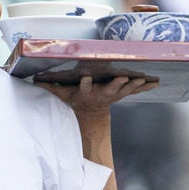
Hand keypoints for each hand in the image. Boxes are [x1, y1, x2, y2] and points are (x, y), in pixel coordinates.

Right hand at [36, 73, 157, 114]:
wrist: (90, 112)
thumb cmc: (75, 98)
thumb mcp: (61, 95)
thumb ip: (49, 87)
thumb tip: (32, 81)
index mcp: (86, 93)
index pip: (84, 88)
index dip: (85, 84)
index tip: (86, 78)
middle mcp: (101, 94)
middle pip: (110, 89)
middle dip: (117, 83)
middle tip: (124, 77)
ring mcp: (113, 94)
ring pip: (125, 89)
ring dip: (134, 84)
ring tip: (143, 79)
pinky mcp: (121, 93)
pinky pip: (135, 90)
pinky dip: (145, 87)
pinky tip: (156, 82)